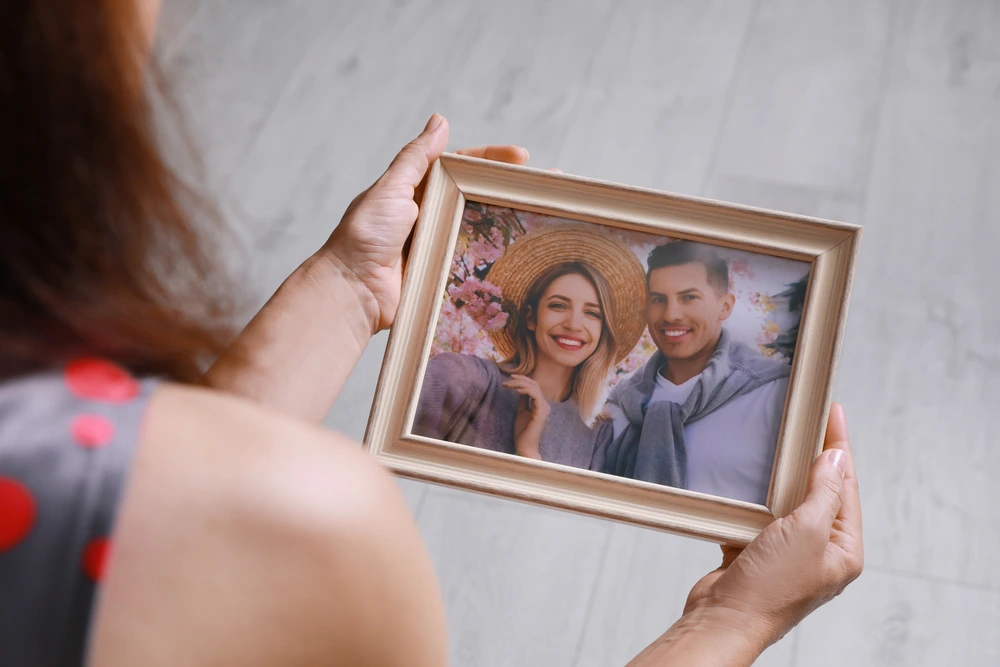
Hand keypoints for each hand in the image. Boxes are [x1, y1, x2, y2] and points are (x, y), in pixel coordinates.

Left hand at [323, 114, 528, 332]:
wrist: (352, 289)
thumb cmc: (364, 236)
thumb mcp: (390, 189)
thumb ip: (416, 158)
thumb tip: (439, 121)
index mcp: (417, 190)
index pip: (462, 166)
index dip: (491, 159)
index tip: (522, 157)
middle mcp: (430, 214)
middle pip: (478, 196)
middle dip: (510, 189)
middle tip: (545, 185)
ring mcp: (438, 244)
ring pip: (482, 228)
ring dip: (512, 221)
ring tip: (545, 214)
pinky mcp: (442, 272)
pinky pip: (474, 262)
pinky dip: (497, 256)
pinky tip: (523, 252)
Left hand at [503, 374, 550, 459]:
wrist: (525, 446)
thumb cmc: (523, 432)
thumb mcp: (521, 411)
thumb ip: (523, 400)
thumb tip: (520, 388)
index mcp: (540, 404)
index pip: (534, 386)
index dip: (522, 380)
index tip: (509, 379)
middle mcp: (544, 405)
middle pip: (534, 384)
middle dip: (520, 379)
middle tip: (506, 380)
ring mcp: (544, 408)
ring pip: (534, 387)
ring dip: (520, 384)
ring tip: (508, 385)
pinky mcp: (541, 412)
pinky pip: (535, 395)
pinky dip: (526, 390)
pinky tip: (516, 390)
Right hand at [683, 403, 862, 652]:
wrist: (723, 618)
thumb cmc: (769, 588)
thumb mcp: (807, 530)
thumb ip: (823, 491)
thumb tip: (835, 459)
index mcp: (843, 549)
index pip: (847, 486)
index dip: (840, 447)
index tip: (833, 415)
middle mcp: (820, 552)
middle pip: (821, 492)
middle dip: (815, 458)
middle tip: (812, 421)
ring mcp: (788, 553)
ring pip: (789, 502)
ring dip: (782, 478)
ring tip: (783, 444)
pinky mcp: (758, 553)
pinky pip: (761, 516)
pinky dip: (755, 500)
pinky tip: (751, 483)